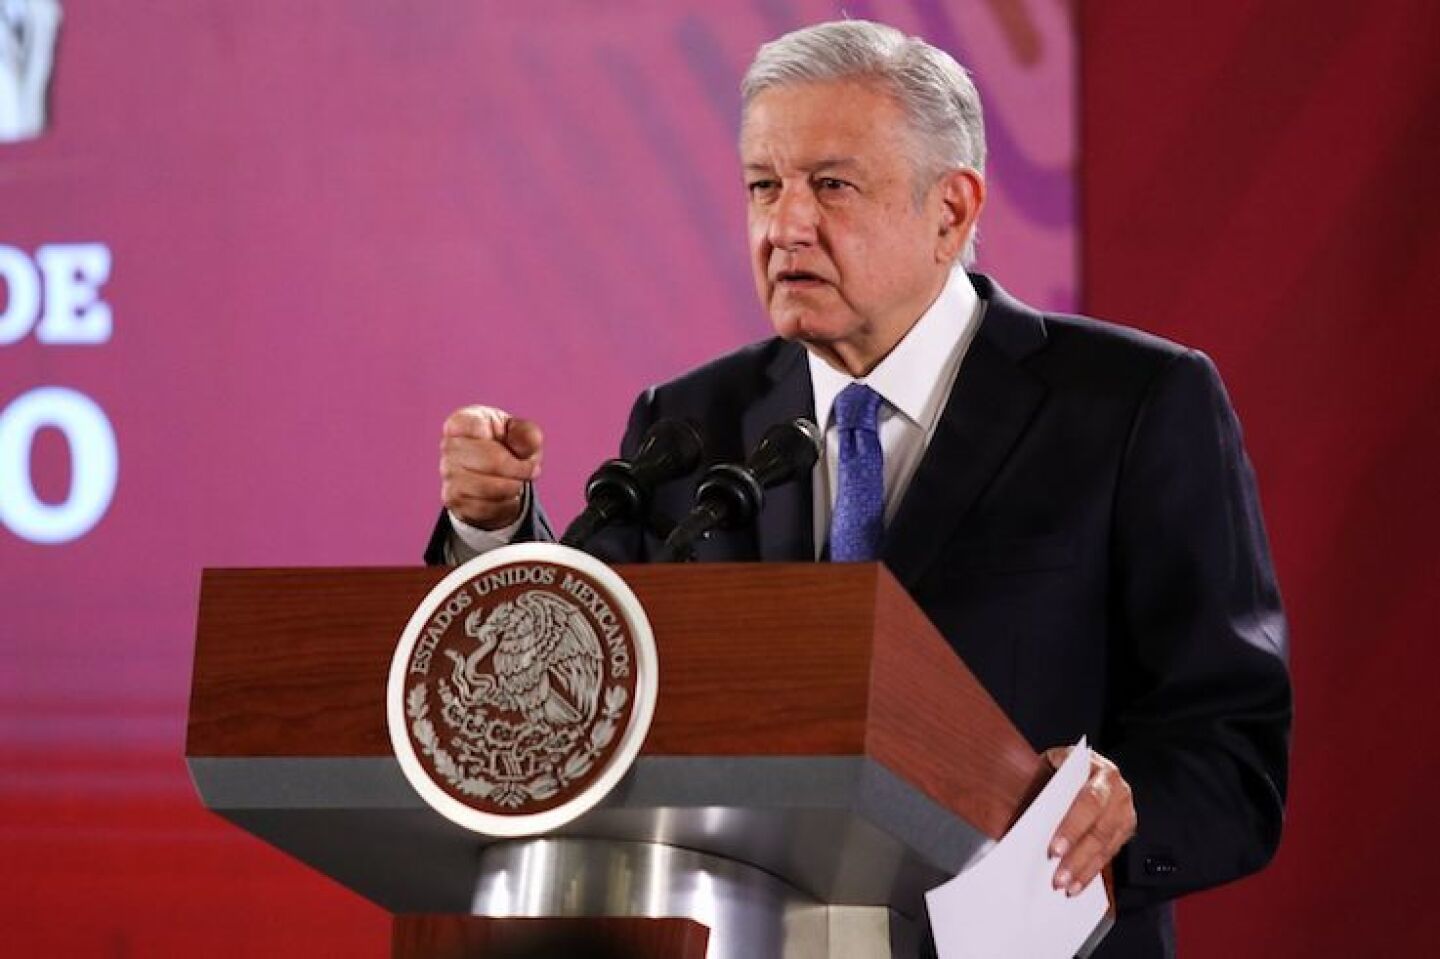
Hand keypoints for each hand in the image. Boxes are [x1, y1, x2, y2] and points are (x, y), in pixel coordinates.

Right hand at [439, 405, 543, 529]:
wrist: (495, 473)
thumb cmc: (507, 445)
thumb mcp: (521, 433)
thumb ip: (527, 433)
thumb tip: (529, 442)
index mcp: (463, 422)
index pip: (473, 426)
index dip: (507, 441)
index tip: (523, 449)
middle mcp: (449, 446)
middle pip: (491, 461)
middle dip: (518, 469)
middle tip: (532, 471)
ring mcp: (448, 474)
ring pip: (488, 488)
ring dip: (512, 488)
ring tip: (519, 482)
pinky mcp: (453, 500)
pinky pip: (485, 507)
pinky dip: (505, 505)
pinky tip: (508, 497)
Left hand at [1044, 746, 1136, 896]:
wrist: (1081, 764)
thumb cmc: (1060, 768)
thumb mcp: (1048, 766)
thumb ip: (1039, 786)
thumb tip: (1019, 820)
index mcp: (1097, 768)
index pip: (1088, 801)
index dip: (1072, 827)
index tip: (1054, 850)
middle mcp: (1116, 789)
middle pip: (1099, 829)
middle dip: (1077, 857)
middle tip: (1058, 878)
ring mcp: (1124, 810)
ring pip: (1105, 845)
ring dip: (1084, 870)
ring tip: (1065, 886)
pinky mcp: (1125, 829)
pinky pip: (1109, 854)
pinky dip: (1091, 871)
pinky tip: (1077, 885)